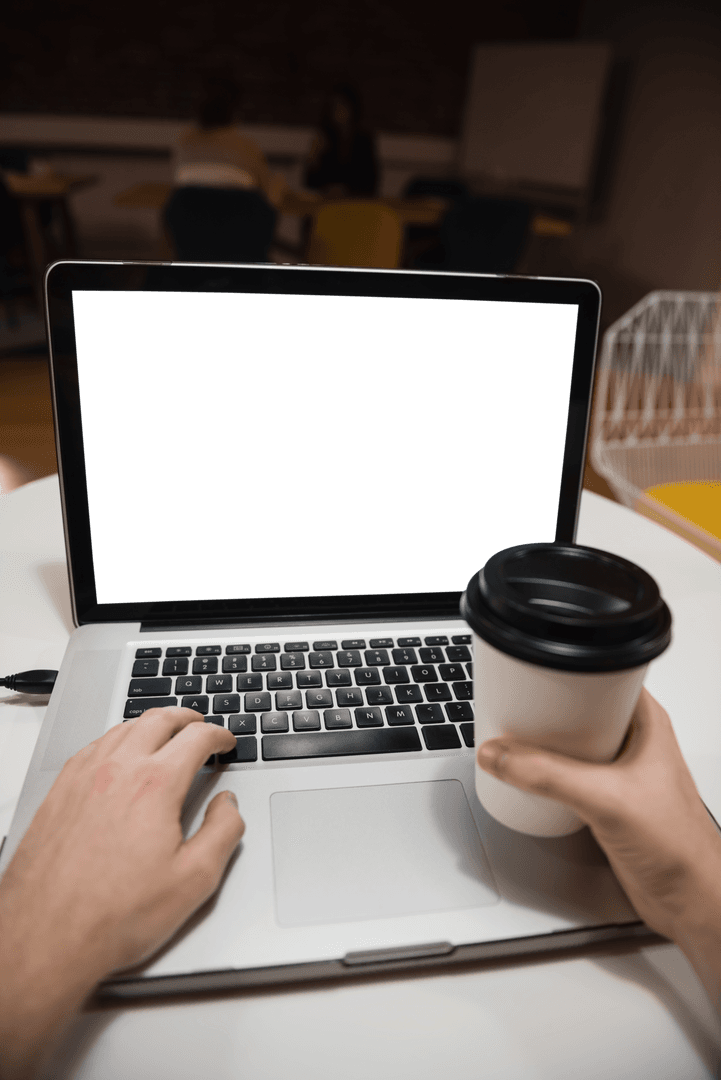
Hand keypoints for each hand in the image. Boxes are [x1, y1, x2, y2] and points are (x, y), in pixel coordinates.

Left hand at [0, 708, 243, 1078]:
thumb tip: (229, 805)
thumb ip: (223, 832)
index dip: (219, 735)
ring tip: (165, 735)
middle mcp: (117, 770)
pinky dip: (116, 740)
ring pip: (123, 728)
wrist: (45, 937)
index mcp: (155, 784)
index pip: (196, 738)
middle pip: (158, 720)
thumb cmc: (113, 916)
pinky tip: (119, 756)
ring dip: (151, 724)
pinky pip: (93, 747)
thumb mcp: (194, 881)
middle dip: (186, 718)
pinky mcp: (59, 791)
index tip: (225, 742)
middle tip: (200, 725)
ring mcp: (83, 777)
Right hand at [477, 688, 720, 943]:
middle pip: (579, 711)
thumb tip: (501, 755)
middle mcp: (633, 743)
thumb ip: (547, 776)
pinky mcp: (608, 800)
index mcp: (645, 723)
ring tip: (513, 742)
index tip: (527, 678)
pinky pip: (570, 775)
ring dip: (543, 746)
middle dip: (544, 712)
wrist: (690, 900)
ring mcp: (620, 772)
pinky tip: (529, 779)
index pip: (599, 679)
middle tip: (513, 711)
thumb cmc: (679, 846)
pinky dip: (547, 774)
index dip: (564, 675)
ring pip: (572, 745)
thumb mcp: (605, 798)